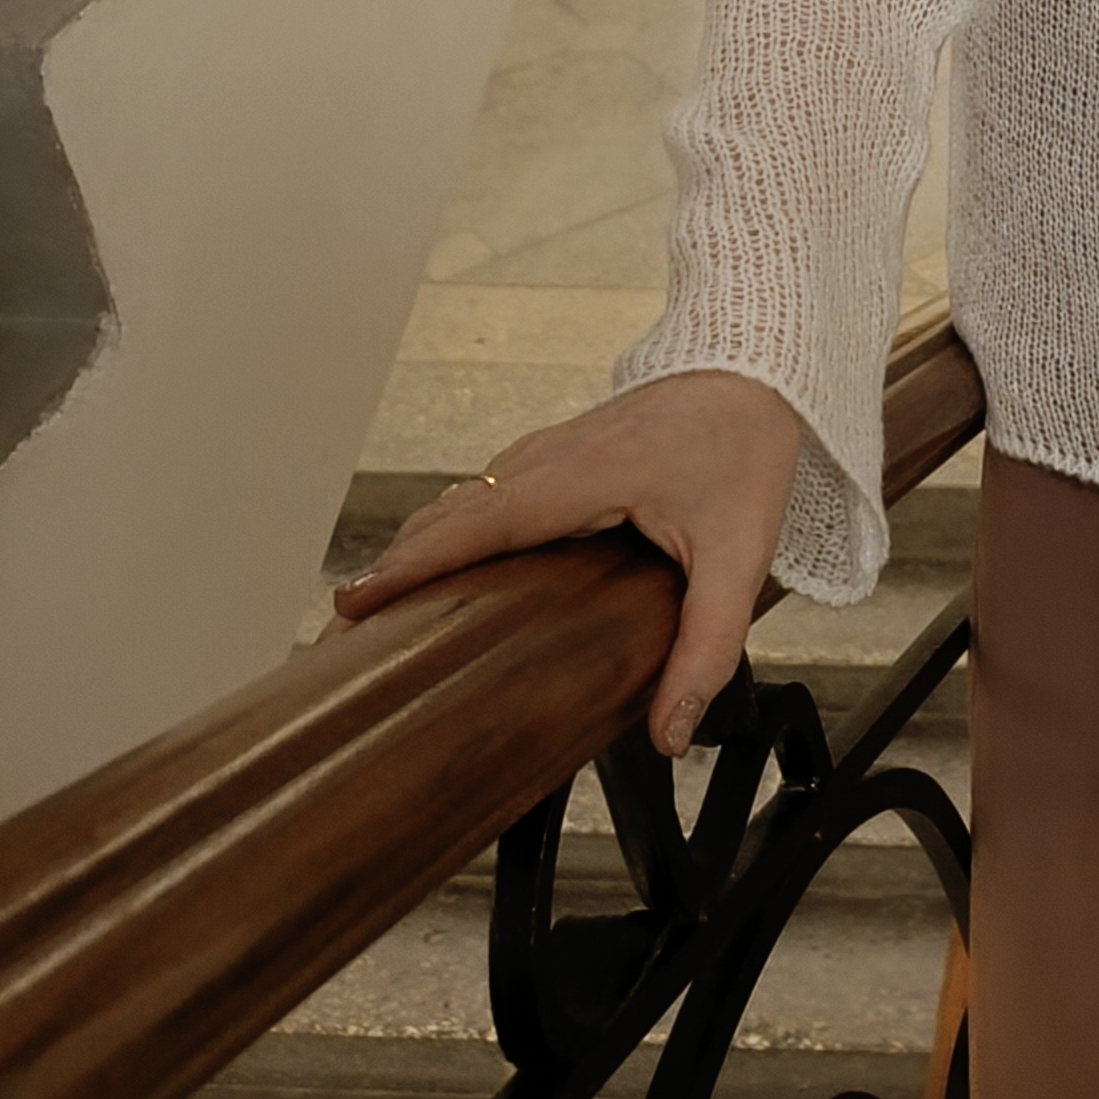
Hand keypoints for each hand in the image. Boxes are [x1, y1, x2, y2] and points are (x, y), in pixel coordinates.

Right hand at [330, 370, 802, 757]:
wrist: (760, 364)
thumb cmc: (746, 449)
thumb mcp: (740, 556)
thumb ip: (707, 646)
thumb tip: (669, 733)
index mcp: (578, 479)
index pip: (475, 527)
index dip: (411, 566)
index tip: (353, 603)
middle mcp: (547, 459)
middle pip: (450, 516)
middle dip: (392, 568)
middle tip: (338, 627)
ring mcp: (548, 451)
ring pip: (463, 502)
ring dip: (415, 547)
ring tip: (370, 606)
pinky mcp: (558, 454)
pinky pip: (486, 493)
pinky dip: (449, 527)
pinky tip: (440, 562)